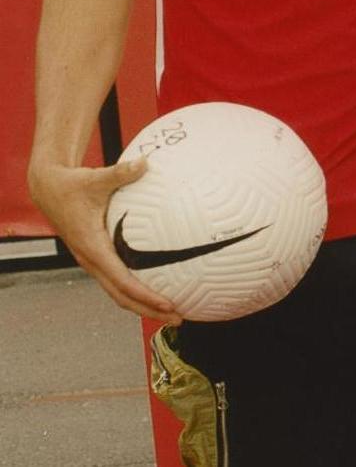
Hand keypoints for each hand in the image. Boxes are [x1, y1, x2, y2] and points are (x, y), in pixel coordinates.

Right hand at [28, 158, 178, 322]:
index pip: (123, 280)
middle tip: (180, 318)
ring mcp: (94, 261)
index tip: (169, 304)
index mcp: (93, 248)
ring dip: (143, 304)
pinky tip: (159, 286)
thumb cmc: (73, 184)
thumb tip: (145, 163)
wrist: (49, 189)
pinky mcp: (97, 256)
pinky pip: (118, 278)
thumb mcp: (96, 178)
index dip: (145, 295)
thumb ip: (121, 173)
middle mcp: (92, 260)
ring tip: (174, 311)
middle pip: (122, 296)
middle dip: (149, 310)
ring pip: (118, 291)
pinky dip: (136, 289)